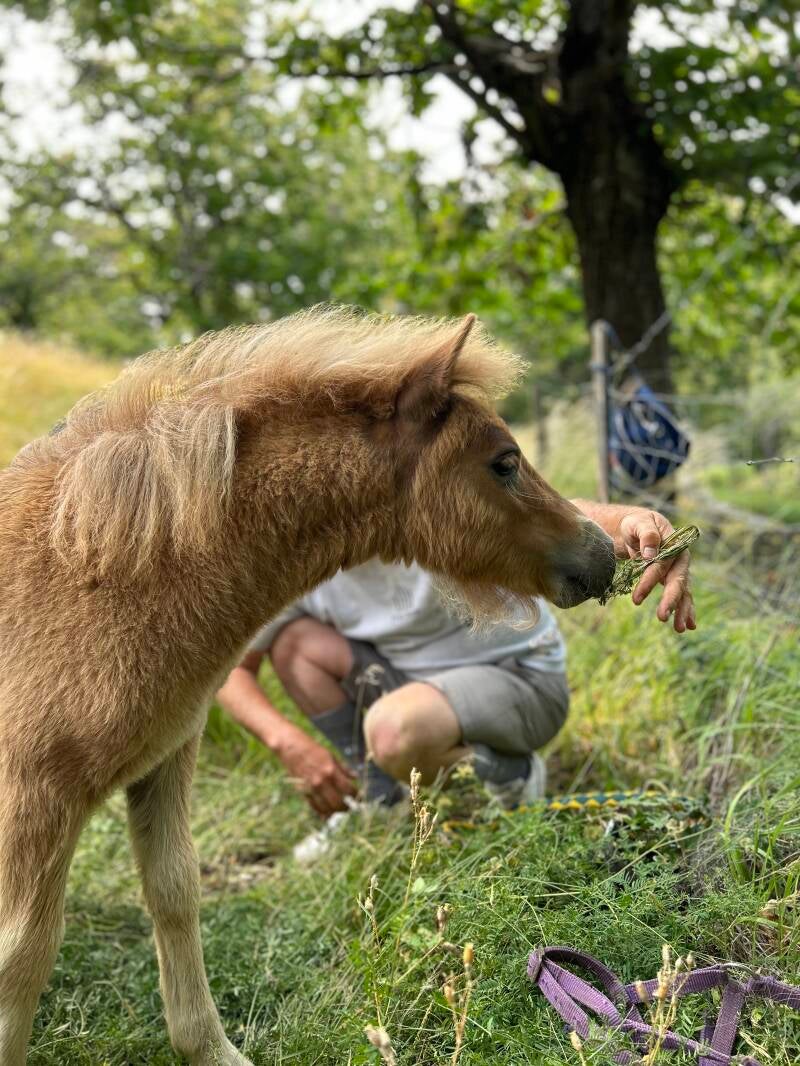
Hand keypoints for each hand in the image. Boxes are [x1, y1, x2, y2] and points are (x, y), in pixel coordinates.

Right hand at [277, 723, 356, 816]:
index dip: (356, 795)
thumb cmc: (312, 748)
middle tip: (351, 807)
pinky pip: (314, 806)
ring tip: (340, 810)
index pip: (348, 789)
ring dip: (335, 812)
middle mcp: (321, 781)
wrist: (290, 747)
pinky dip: (322, 811)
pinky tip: (327, 812)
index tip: (359, 796)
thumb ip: (343, 768)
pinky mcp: (303, 791)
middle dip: (346, 807)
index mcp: (331, 770)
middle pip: (337, 802)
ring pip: (326, 808)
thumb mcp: (331, 755)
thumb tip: (356, 777)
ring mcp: (311, 788)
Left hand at [616, 509, 695, 631]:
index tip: (636, 598)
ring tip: (678, 629)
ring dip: (681, 610)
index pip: (663, 564)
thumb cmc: (637, 524)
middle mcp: (680, 558)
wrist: (639, 527)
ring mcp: (679, 570)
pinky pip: (681, 595)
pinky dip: (684, 610)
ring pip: (683, 591)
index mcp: (675, 543)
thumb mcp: (638, 523)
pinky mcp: (673, 579)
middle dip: (670, 600)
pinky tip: (687, 626)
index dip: (650, 580)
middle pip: (678, 581)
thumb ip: (647, 535)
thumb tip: (651, 554)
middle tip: (662, 617)